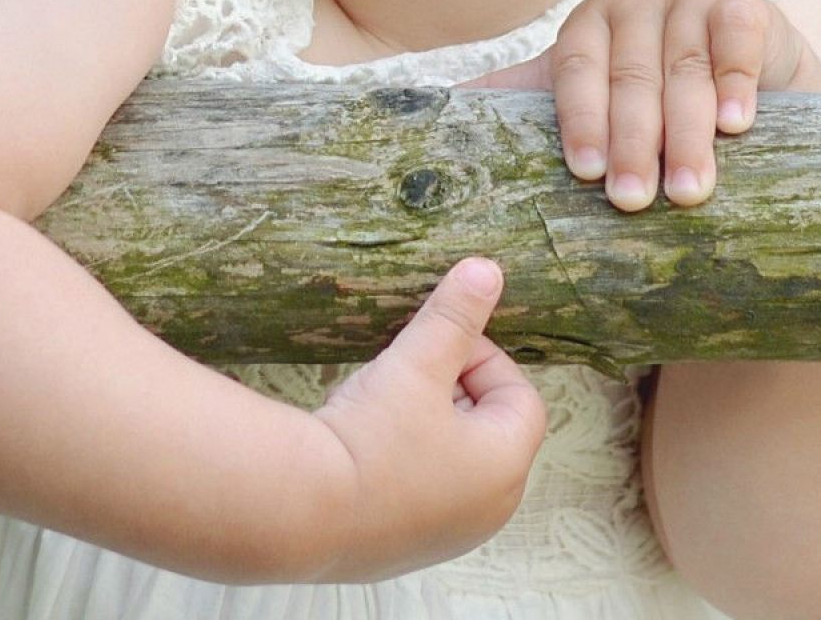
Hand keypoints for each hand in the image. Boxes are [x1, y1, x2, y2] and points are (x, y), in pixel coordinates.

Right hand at [291, 258, 549, 582]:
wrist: (300, 514)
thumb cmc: (372, 436)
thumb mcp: (416, 363)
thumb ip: (454, 316)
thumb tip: (487, 269)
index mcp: (506, 465)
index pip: (520, 397)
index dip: (482, 358)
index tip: (435, 346)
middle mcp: (488, 511)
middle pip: (487, 431)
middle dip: (451, 392)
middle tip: (405, 373)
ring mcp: (446, 536)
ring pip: (452, 462)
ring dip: (425, 427)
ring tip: (378, 406)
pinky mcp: (403, 551)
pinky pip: (419, 494)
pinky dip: (401, 464)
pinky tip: (358, 448)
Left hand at [458, 0, 820, 210]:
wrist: (748, 74)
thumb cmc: (653, 96)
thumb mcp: (588, 94)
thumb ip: (514, 105)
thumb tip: (415, 132)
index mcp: (586, 25)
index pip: (573, 70)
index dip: (579, 119)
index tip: (585, 173)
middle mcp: (633, 2)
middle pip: (630, 77)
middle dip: (633, 143)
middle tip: (635, 201)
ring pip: (685, 70)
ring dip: (688, 133)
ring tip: (690, 190)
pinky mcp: (745, 4)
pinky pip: (738, 42)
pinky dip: (737, 82)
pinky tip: (737, 124)